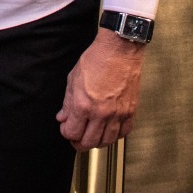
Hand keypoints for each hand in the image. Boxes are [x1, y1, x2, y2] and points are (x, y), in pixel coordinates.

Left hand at [56, 28, 144, 150]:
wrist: (119, 50)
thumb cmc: (97, 59)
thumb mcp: (73, 78)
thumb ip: (67, 102)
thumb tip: (63, 116)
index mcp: (83, 105)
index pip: (72, 132)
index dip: (66, 132)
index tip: (66, 128)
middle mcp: (101, 113)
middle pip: (88, 142)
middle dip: (79, 142)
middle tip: (77, 137)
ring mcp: (117, 114)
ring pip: (106, 141)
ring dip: (96, 142)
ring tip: (92, 135)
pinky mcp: (130, 111)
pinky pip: (123, 133)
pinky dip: (115, 135)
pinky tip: (109, 130)